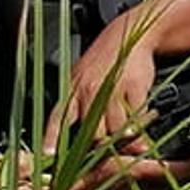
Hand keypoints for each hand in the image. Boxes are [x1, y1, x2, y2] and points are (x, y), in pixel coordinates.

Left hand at [51, 21, 158, 150]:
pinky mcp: (133, 87)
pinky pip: (137, 117)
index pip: (58, 118)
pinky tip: (142, 115)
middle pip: (94, 134)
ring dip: (125, 134)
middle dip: (104, 144)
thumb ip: (79, 107)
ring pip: (117, 129)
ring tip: (131, 130)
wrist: (131, 34)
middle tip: (113, 146)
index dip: (51, 138)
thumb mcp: (82, 78)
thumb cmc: (105, 60)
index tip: (47, 155)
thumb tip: (78, 140)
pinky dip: (141, 120)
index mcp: (72, 89)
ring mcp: (111, 90)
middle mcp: (89, 91)